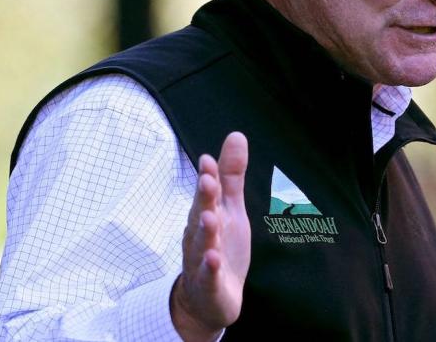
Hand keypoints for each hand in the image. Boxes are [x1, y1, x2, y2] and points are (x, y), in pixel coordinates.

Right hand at [171, 132, 250, 341]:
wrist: (207, 299)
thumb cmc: (220, 246)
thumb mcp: (230, 209)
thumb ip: (231, 176)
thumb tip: (236, 135)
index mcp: (206, 215)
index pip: (207, 194)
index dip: (208, 178)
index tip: (208, 160)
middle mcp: (200, 236)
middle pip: (200, 215)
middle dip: (204, 198)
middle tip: (208, 180)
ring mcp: (202, 261)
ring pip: (201, 245)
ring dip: (205, 231)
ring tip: (209, 217)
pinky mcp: (209, 286)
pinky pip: (208, 277)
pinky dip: (210, 268)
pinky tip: (213, 259)